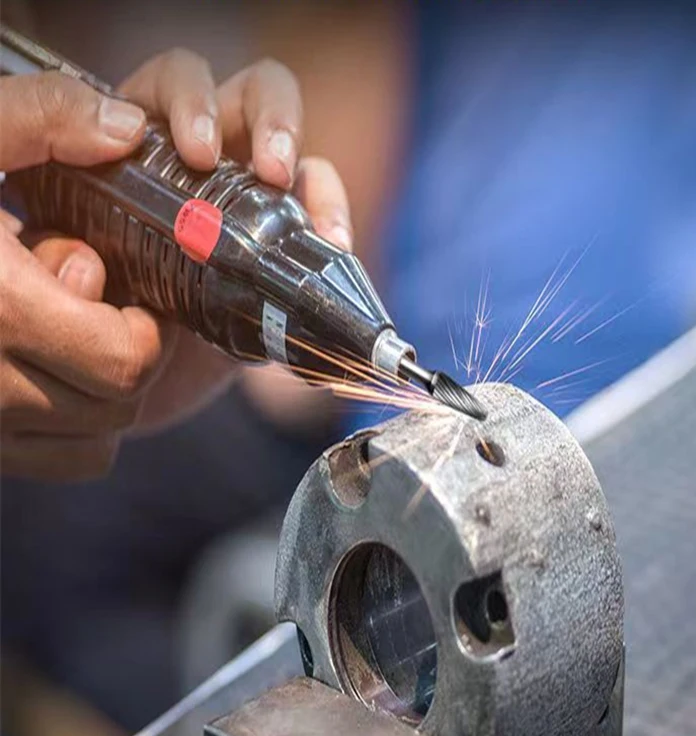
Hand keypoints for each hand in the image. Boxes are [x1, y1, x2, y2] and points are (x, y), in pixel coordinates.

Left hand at [1, 50, 351, 479]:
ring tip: (317, 221)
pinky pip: (322, 221)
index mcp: (140, 147)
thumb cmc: (84, 317)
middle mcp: (202, 164)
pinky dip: (335, 228)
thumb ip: (59, 250)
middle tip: (268, 172)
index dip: (189, 105)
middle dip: (269, 120)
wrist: (124, 384)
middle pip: (250, 96)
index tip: (197, 154)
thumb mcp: (58, 270)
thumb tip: (86, 258)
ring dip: (312, 176)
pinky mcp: (285, 253)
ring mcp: (251, 205)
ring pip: (296, 151)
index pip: (172, 87)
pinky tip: (335, 251)